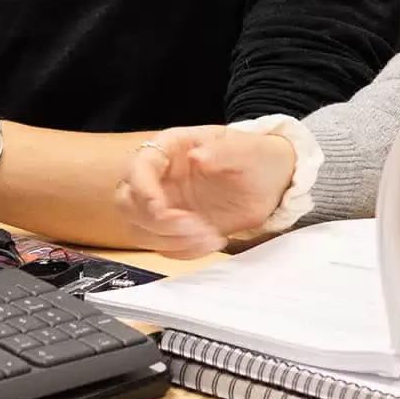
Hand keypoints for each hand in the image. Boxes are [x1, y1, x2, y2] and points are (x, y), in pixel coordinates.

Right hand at [114, 126, 297, 255]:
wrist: (272, 181)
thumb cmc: (255, 157)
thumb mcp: (246, 149)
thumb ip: (221, 151)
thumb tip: (196, 155)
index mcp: (170, 147)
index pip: (138, 167)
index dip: (143, 189)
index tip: (160, 208)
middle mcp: (159, 177)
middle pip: (128, 203)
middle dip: (154, 221)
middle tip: (191, 226)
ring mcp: (164, 204)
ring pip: (139, 229)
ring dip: (168, 240)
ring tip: (208, 238)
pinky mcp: (174, 229)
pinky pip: (162, 247)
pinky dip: (182, 251)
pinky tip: (210, 243)